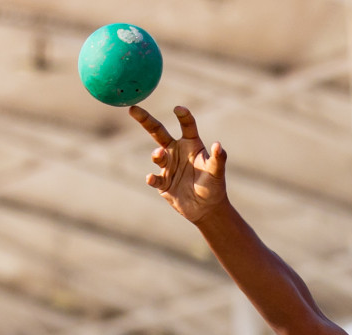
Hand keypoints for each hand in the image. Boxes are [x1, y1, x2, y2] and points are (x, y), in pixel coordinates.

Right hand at [129, 105, 227, 222]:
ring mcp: (167, 166)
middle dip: (145, 120)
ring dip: (157, 154)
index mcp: (191, 144)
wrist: (205, 208)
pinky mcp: (162, 183)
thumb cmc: (213, 186)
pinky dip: (152, 178)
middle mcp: (176, 151)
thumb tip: (218, 145)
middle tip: (133, 109)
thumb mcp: (217, 172)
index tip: (178, 109)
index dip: (183, 116)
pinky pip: (155, 179)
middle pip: (158, 132)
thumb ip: (218, 159)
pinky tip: (151, 178)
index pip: (186, 126)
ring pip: (157, 155)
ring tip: (159, 154)